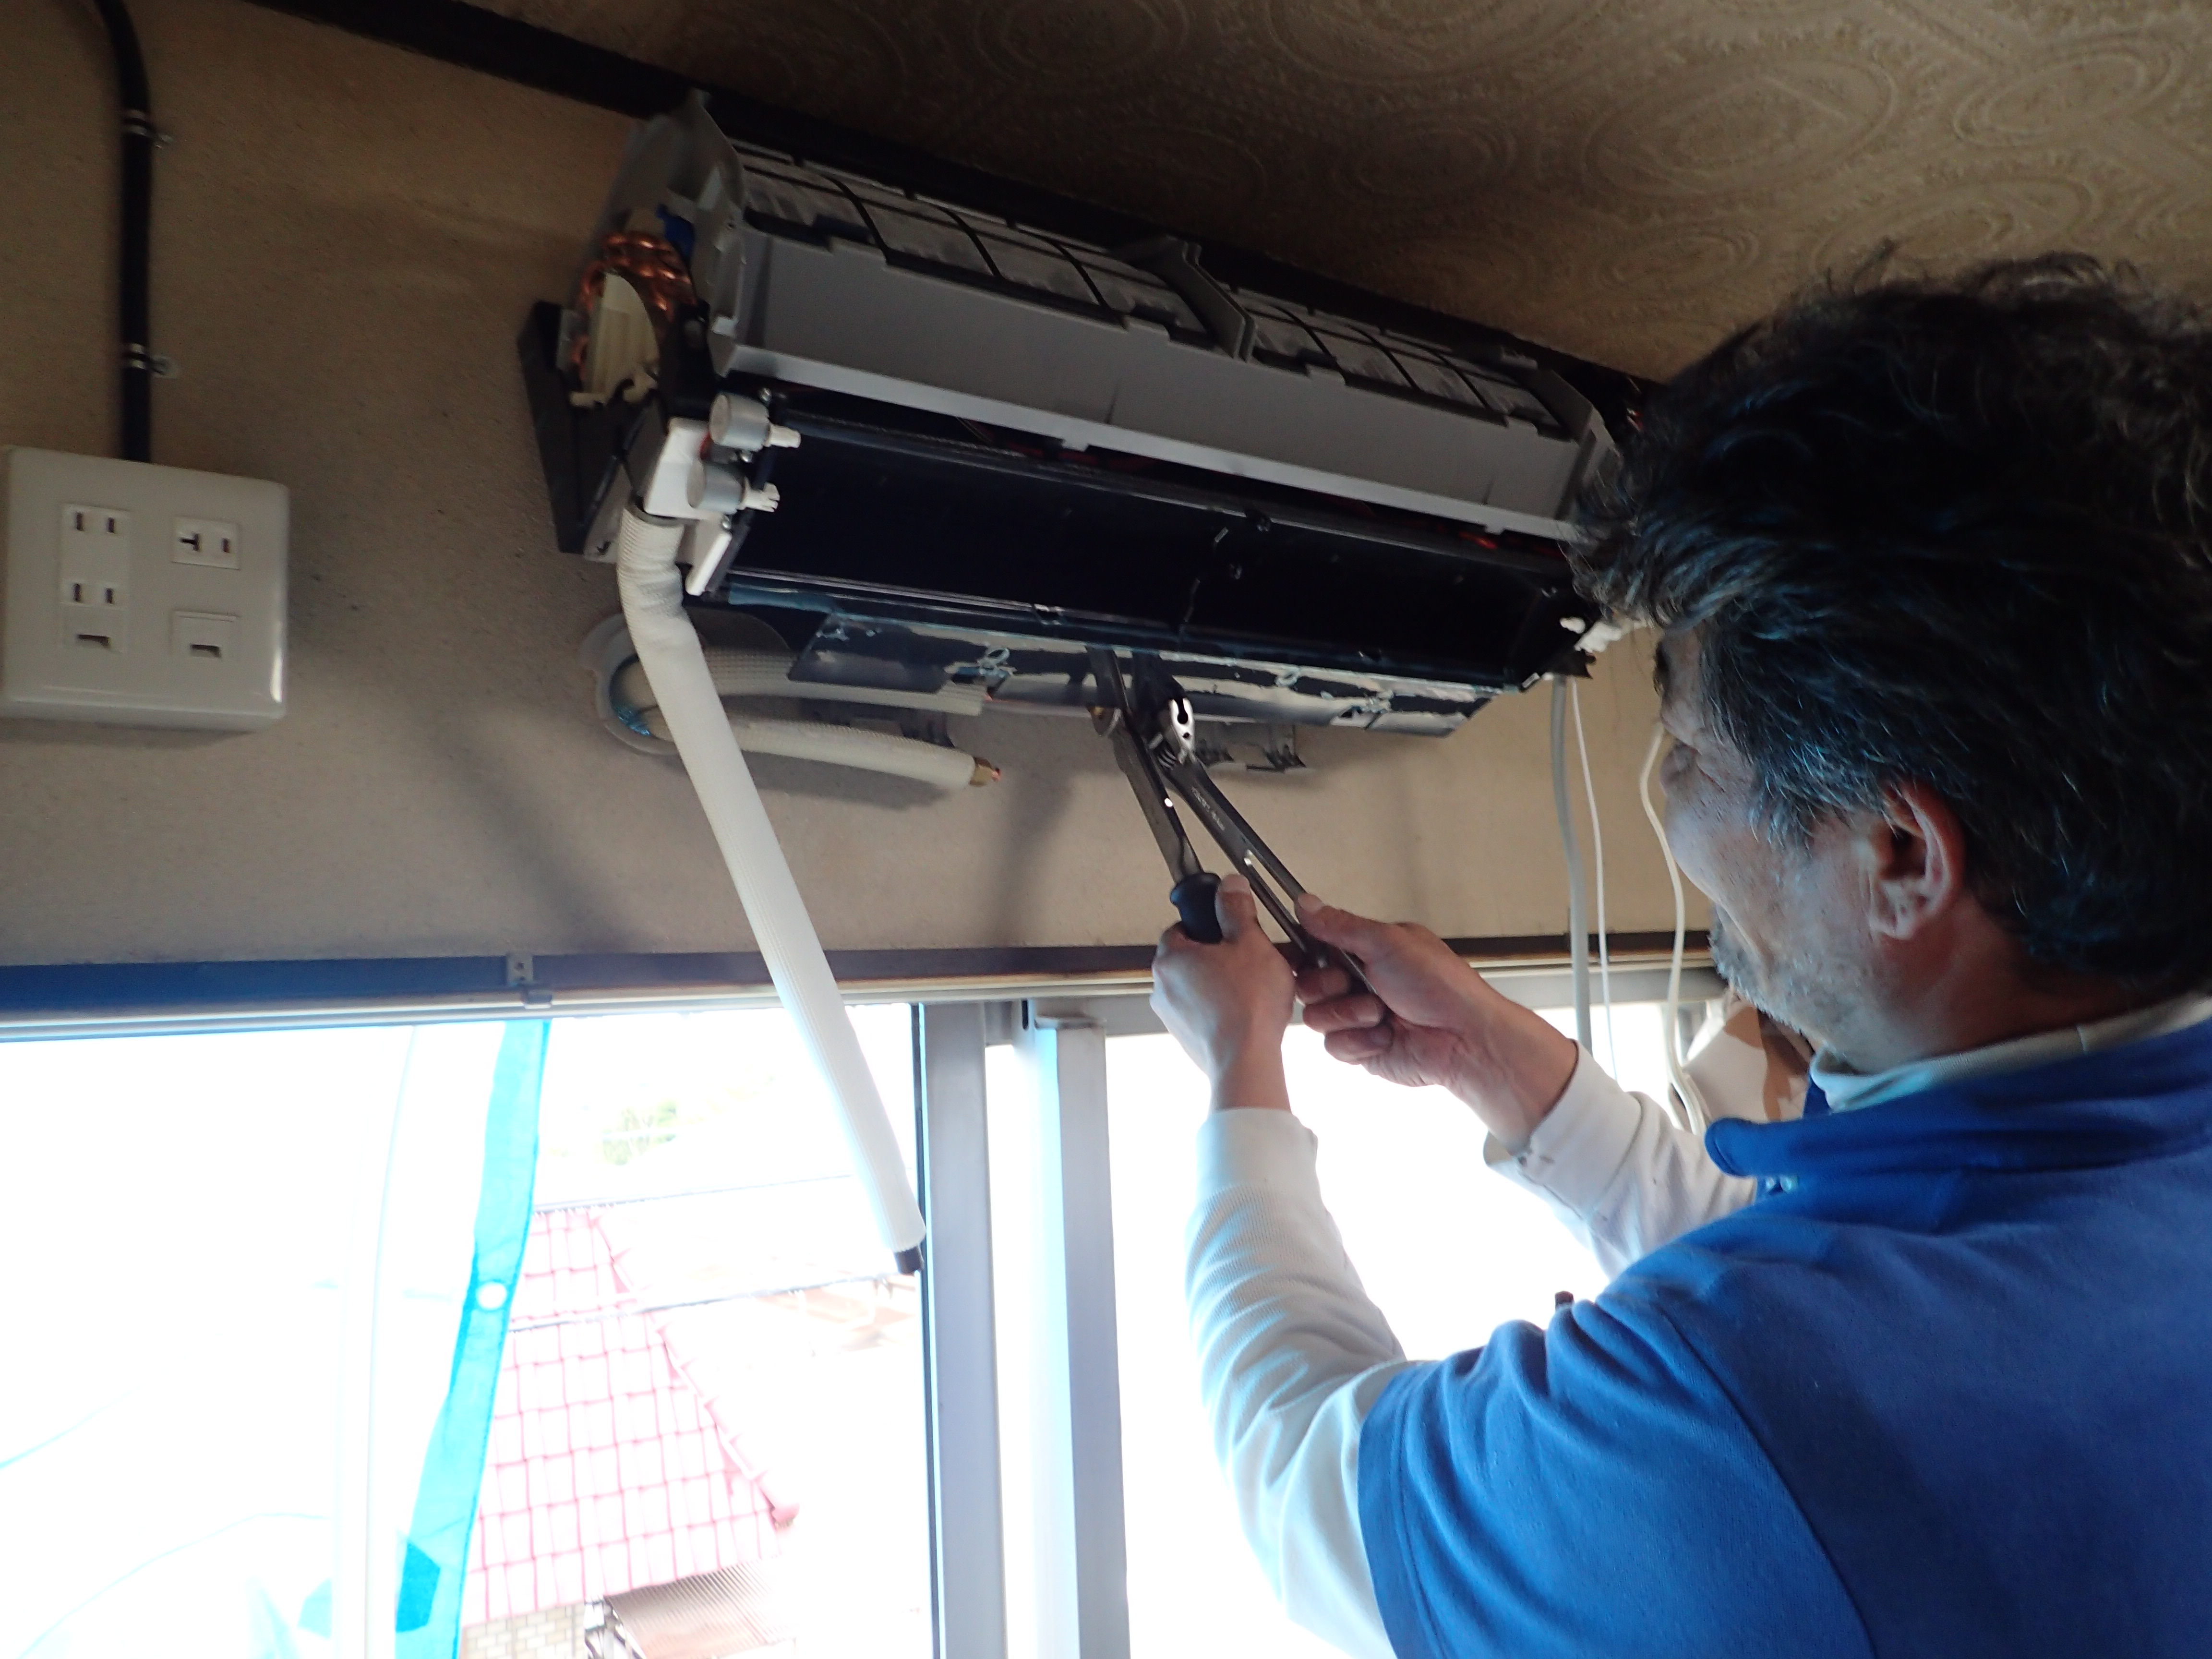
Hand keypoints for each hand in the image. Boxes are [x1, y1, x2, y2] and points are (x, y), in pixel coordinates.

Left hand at [1152, 874, 1295, 1112]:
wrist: (1246, 1062)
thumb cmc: (1246, 1008)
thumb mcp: (1250, 942)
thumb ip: (1236, 909)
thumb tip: (1230, 888)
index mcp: (1170, 958)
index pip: (1181, 925)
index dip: (1209, 922)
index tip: (1230, 924)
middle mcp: (1163, 987)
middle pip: (1192, 956)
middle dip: (1221, 953)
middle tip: (1250, 956)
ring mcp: (1173, 1016)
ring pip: (1200, 985)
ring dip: (1224, 981)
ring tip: (1254, 984)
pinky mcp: (1188, 1038)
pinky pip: (1205, 1011)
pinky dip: (1223, 1007)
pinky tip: (1248, 1009)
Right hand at [1295, 895, 1578, 1149]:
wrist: (1464, 1038)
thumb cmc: (1443, 987)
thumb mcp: (1388, 942)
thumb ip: (1341, 925)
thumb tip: (1307, 903)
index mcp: (1367, 950)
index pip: (1316, 947)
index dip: (1305, 954)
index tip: (1308, 957)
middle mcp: (1360, 982)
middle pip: (1308, 984)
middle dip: (1331, 985)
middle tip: (1358, 982)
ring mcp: (1359, 1017)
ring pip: (1316, 1017)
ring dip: (1350, 1014)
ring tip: (1383, 1011)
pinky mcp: (1361, 1048)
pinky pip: (1333, 1046)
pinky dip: (1361, 1042)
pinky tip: (1387, 1035)